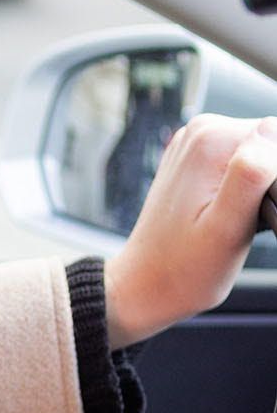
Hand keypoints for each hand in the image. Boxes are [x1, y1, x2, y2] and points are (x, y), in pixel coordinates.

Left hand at [105, 113, 276, 348]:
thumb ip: (251, 174)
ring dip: (263, 185)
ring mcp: (195, 145)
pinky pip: (240, 162)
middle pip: (271, 141)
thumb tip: (271, 130)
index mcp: (211, 139)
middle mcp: (200, 132)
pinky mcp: (196, 161)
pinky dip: (247, 186)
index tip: (262, 210)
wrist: (147, 282)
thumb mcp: (227, 227)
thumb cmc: (186, 267)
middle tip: (249, 219)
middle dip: (272, 181)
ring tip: (241, 218)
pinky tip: (234, 212)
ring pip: (260, 152)